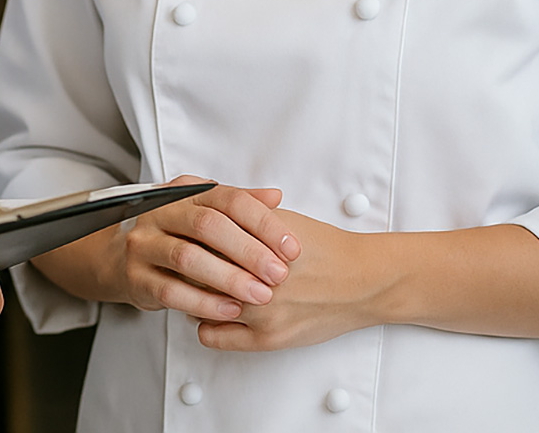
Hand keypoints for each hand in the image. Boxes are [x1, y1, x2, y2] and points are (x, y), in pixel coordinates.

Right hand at [32, 175, 300, 322]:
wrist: (118, 255)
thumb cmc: (174, 232)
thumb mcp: (203, 210)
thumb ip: (239, 203)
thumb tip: (275, 195)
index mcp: (184, 194)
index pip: (227, 198)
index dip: (262, 222)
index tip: (291, 247)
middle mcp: (161, 213)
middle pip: (207, 225)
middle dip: (247, 250)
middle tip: (279, 274)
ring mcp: (145, 243)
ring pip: (187, 257)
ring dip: (227, 278)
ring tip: (259, 295)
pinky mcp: (136, 276)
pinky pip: (170, 290)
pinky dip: (202, 302)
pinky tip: (230, 311)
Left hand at [197, 210, 376, 350]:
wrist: (360, 280)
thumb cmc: (321, 245)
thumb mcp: (276, 216)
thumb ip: (238, 208)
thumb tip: (202, 200)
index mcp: (251, 243)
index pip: (197, 239)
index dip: (184, 234)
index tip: (178, 233)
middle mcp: (252, 278)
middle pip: (194, 270)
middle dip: (184, 264)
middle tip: (179, 257)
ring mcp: (258, 311)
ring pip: (199, 303)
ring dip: (192, 293)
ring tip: (192, 282)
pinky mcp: (266, 339)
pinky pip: (213, 335)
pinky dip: (204, 322)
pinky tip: (208, 309)